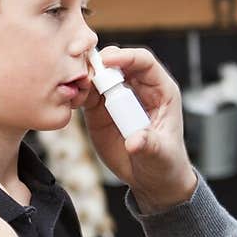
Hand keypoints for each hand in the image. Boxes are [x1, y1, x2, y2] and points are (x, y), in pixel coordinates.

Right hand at [82, 45, 197, 211]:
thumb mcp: (160, 155)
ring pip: (99, 74)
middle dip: (100, 62)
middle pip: (118, 61)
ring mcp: (117, 97)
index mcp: (161, 91)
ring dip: (86, 75)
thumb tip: (135, 141)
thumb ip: (149, 146)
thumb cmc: (164, 163)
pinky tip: (72, 99)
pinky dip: (78, 92)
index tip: (107, 61)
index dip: (126, 57)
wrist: (150, 179)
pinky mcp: (100, 110)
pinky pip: (87, 93)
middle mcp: (137, 88)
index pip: (144, 62)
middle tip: (85, 73)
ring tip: (75, 87)